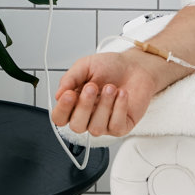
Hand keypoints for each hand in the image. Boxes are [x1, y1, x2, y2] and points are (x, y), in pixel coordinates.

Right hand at [49, 50, 172, 136]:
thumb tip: (58, 94)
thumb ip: (70, 78)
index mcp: (74, 103)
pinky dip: (119, 108)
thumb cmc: (111, 66)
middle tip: (92, 87)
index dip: (62, 109)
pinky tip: (122, 94)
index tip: (69, 94)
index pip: (59, 117)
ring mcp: (104, 123)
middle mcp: (87, 116)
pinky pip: (115, 127)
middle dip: (84, 106)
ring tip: (111, 87)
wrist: (136, 66)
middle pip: (76, 126)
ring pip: (96, 128)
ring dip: (104, 105)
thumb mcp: (85, 65)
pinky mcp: (121, 126)